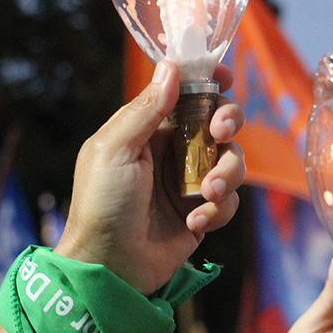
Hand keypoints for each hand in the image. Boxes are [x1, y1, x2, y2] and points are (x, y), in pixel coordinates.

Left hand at [55, 60, 244, 293]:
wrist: (108, 266)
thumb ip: (146, 109)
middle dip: (228, 122)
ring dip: (226, 173)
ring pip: (232, 161)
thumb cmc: (101, 204)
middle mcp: (174, 151)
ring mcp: (190, 183)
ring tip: (205, 193)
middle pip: (220, 121)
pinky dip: (215, 211)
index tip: (225, 78)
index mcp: (149, 128)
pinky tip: (193, 222)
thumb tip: (171, 67)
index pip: (185, 94)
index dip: (209, 82)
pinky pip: (228, 202)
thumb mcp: (115, 149)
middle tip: (219, 132)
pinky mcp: (202, 214)